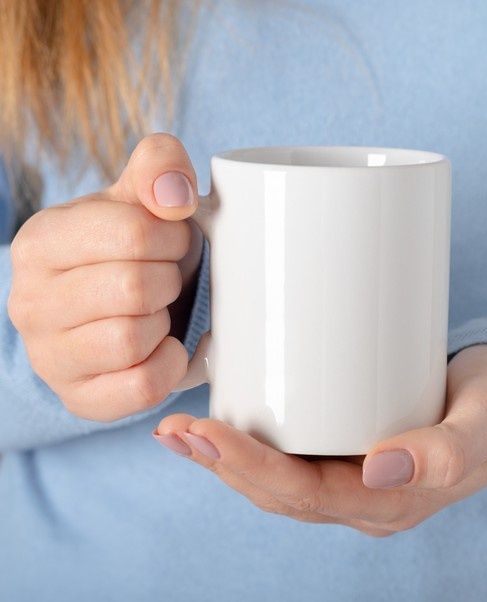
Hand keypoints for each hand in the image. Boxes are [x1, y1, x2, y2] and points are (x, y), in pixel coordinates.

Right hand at [8, 133, 203, 421]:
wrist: (119, 311)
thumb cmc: (134, 251)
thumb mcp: (141, 199)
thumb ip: (159, 168)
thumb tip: (174, 193)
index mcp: (41, 242)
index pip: (131, 233)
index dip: (173, 238)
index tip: (173, 242)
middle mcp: (30, 302)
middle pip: (133, 289)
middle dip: (170, 281)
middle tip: (169, 279)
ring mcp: (50, 357)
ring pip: (131, 341)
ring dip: (164, 324)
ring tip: (159, 312)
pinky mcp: (80, 398)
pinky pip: (141, 387)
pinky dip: (169, 365)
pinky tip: (164, 346)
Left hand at [154, 344, 486, 536]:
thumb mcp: (485, 423)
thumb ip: (446, 452)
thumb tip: (382, 468)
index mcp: (392, 502)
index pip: (307, 495)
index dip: (252, 469)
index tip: (206, 434)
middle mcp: (364, 498)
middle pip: (280, 493)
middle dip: (223, 465)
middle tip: (175, 432)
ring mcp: (355, 478)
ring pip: (278, 482)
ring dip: (226, 460)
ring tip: (180, 434)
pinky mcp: (350, 451)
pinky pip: (292, 459)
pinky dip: (251, 446)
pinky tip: (221, 425)